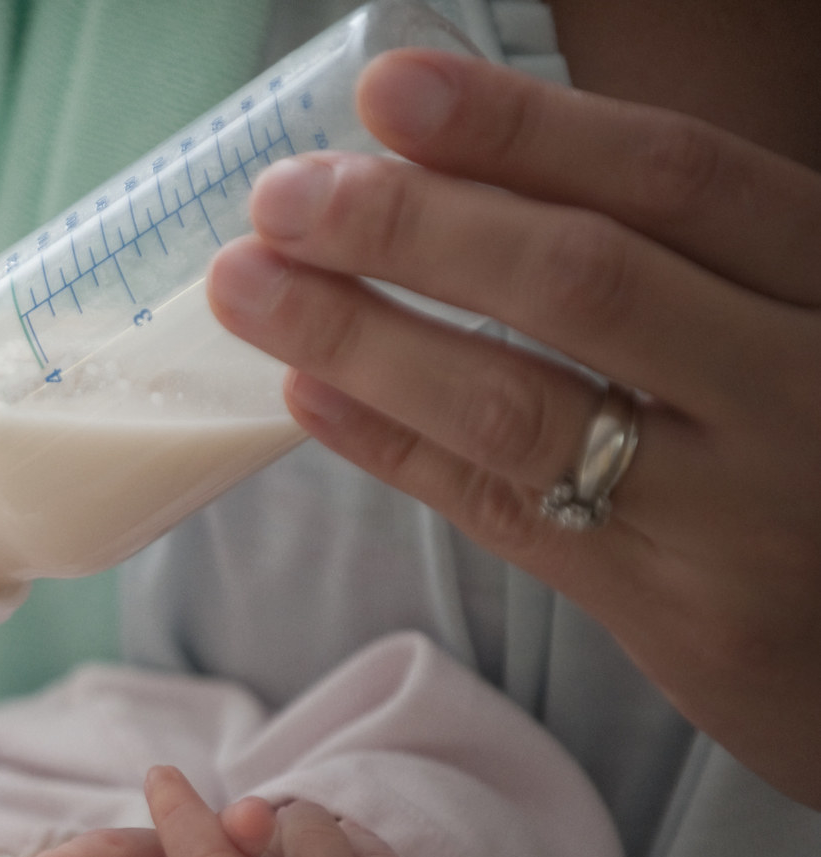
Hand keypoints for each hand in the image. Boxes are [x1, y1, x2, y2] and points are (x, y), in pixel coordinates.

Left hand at [207, 49, 820, 808]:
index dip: (520, 127)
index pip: (671, 178)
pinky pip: (502, 512)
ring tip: (249, 286)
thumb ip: (676, 255)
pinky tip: (309, 394)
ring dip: (364, 336)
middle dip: (410, 228)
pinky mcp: (673, 611)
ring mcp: (734, 509)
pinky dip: (395, 445)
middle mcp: (798, 386)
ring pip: (520, 405)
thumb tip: (457, 167)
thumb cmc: (816, 442)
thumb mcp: (794, 316)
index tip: (388, 89)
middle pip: (579, 282)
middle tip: (281, 197)